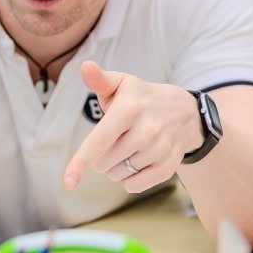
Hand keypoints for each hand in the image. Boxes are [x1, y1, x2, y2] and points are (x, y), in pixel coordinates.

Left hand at [64, 61, 202, 193]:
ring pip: (117, 175)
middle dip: (101, 156)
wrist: (183, 111)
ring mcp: (160, 150)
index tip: (68, 182)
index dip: (81, 162)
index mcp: (129, 109)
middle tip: (115, 138)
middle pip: (104, 163)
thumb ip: (100, 79)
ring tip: (128, 147)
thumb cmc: (140, 98)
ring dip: (115, 166)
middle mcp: (147, 130)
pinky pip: (134, 185)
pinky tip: (137, 161)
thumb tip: (85, 67)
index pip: (99, 141)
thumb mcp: (121, 84)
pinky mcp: (168, 166)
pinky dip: (129, 178)